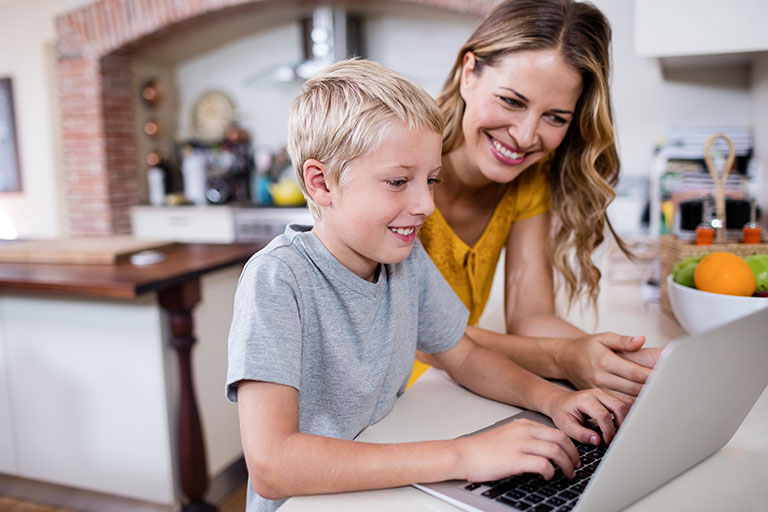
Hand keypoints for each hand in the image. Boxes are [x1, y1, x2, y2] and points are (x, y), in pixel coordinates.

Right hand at [459, 418, 579, 482]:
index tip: (572, 456)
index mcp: (522, 425)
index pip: (556, 431)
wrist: (463, 454)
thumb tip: (545, 453)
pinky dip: (551, 472)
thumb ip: (526, 440)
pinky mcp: (515, 459)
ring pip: (556, 451)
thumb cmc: (482, 450)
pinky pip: (544, 465)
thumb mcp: (507, 437)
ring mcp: (520, 444)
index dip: (569, 445)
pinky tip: (548, 477)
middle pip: (561, 438)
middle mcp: (523, 431)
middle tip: (575, 465)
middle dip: (573, 454)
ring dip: (566, 465)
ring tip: (567, 474)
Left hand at [547, 387, 628, 444]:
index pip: (603, 415)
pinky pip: (624, 403)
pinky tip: (619, 425)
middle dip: (622, 425)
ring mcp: (604, 393)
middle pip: (619, 407)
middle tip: (616, 438)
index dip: (608, 431)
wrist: (559, 401)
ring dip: (625, 420)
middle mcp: (596, 393)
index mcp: (584, 400)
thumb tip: (598, 441)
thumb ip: (581, 434)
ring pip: (625, 403)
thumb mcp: (566, 426)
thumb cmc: (562, 412)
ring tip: (618, 433)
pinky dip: (625, 415)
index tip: (607, 442)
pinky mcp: (609, 396)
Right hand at [560, 332, 657, 396]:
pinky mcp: (599, 397)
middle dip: (652, 388)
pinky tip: (645, 403)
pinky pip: (619, 403)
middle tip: (670, 388)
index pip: (634, 372)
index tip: (666, 376)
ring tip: (661, 397)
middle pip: (633, 388)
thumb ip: (623, 340)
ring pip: (627, 399)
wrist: (566, 359)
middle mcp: (601, 377)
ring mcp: (599, 389)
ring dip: (645, 399)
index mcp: (605, 360)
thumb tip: (641, 340)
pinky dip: (633, 405)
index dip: (652, 375)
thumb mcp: (603, 337)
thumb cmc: (586, 347)